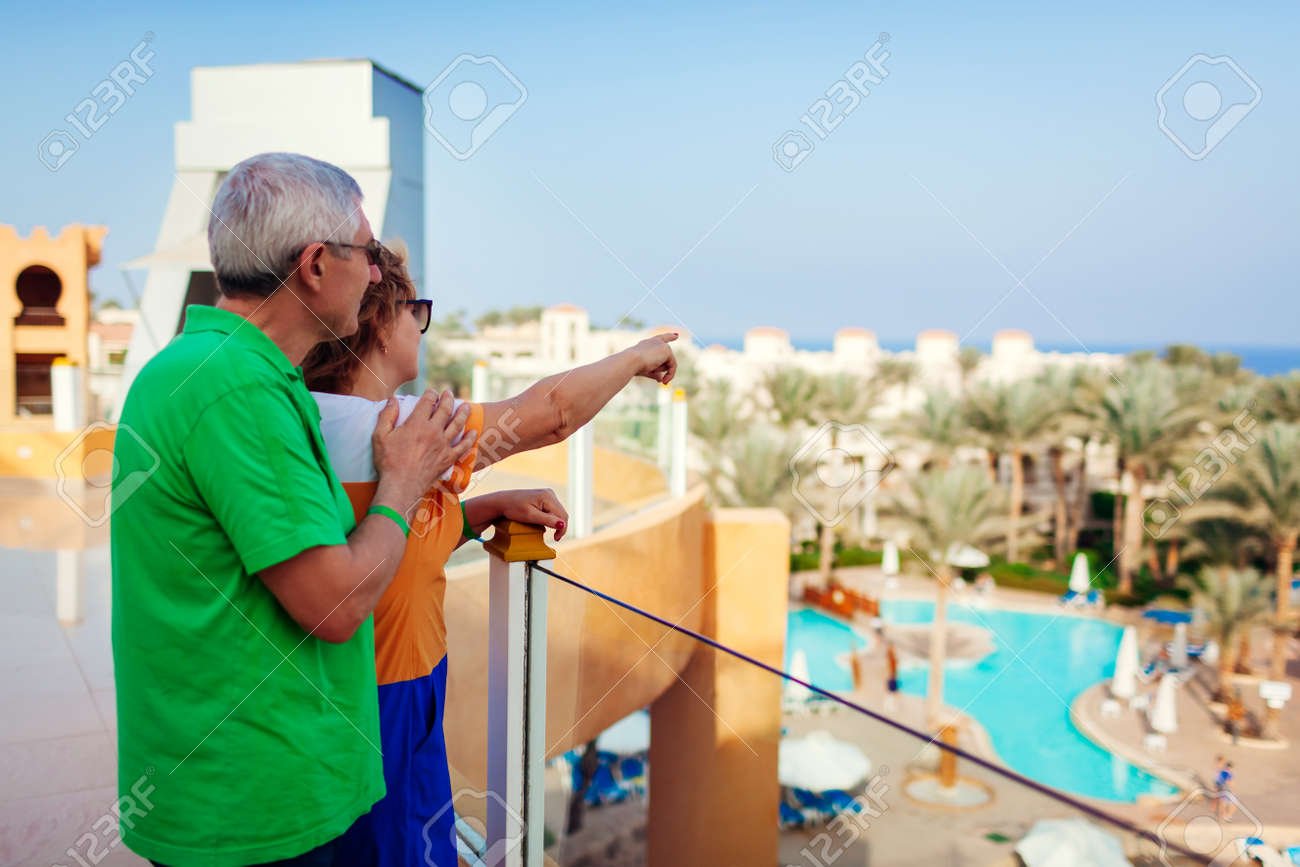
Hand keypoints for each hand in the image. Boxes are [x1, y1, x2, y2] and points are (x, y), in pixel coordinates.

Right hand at [372, 389, 475, 509]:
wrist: (401, 486)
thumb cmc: (388, 461)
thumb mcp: (380, 435)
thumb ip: (387, 415)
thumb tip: (393, 399)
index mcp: (417, 424)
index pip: (427, 402)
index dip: (431, 394)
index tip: (432, 392)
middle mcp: (433, 431)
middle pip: (445, 410)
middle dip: (448, 399)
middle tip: (449, 393)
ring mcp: (443, 445)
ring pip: (457, 425)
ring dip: (463, 413)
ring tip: (467, 406)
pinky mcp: (448, 459)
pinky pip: (463, 447)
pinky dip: (470, 439)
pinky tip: (474, 432)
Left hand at [497, 488, 568, 539]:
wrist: (502, 501)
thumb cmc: (513, 508)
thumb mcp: (530, 516)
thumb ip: (547, 520)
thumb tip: (562, 524)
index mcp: (547, 496)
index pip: (562, 516)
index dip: (562, 529)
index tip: (556, 539)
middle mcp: (550, 493)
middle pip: (562, 513)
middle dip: (560, 526)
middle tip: (555, 537)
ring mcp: (547, 494)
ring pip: (559, 512)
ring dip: (556, 522)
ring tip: (549, 531)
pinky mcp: (544, 497)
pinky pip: (553, 509)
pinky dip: (552, 518)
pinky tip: (546, 523)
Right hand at [628, 333, 677, 384]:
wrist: (631, 361)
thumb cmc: (635, 366)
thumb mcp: (646, 370)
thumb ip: (655, 373)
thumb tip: (661, 380)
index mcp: (648, 343)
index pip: (662, 339)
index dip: (670, 337)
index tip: (677, 335)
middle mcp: (656, 341)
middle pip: (667, 357)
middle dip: (663, 369)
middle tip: (662, 381)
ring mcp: (662, 344)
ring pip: (669, 362)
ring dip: (662, 371)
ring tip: (654, 375)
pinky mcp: (667, 350)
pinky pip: (673, 365)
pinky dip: (670, 374)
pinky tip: (664, 381)